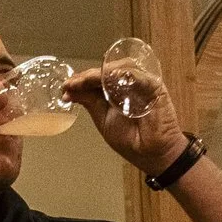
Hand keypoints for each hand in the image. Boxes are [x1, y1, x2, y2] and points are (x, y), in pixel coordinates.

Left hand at [64, 65, 186, 176]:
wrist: (150, 153)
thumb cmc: (130, 138)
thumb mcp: (102, 118)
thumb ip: (88, 101)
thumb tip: (69, 90)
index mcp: (116, 90)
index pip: (97, 78)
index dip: (81, 80)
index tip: (66, 87)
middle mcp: (129, 83)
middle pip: (107, 70)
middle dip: (87, 76)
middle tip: (72, 84)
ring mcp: (142, 83)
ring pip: (121, 68)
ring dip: (101, 73)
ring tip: (86, 80)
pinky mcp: (155, 86)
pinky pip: (139, 76)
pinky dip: (124, 75)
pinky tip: (110, 77)